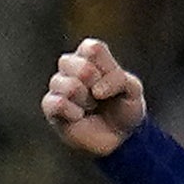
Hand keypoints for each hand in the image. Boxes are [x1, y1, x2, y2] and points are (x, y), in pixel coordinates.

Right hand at [40, 40, 145, 158]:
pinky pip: (57, 103)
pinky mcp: (50, 106)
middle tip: (101, 95)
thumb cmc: (124, 106)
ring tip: (91, 106)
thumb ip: (119, 80)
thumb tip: (96, 91)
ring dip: (86, 100)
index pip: (91, 48)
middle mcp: (70, 67)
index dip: (107, 68)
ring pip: (68, 85)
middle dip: (96, 83)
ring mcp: (58, 86)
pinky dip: (74, 112)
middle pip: (77, 65)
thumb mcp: (133, 89)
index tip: (115, 81)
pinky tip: (79, 116)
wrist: (119, 135)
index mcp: (90, 56)